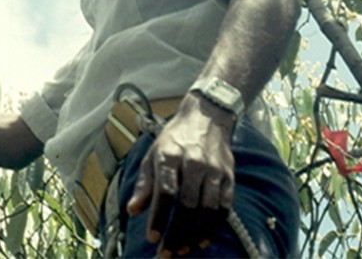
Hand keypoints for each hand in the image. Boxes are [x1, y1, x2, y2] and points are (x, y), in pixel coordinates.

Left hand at [127, 93, 235, 256]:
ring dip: (194, 235)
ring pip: (207, 210)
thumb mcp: (152, 154)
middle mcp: (194, 162)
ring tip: (181, 249)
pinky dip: (213, 228)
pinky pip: (223, 208)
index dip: (159, 218)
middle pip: (188, 206)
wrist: (206, 117)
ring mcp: (214, 170)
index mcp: (170, 155)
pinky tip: (201, 240)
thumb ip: (144, 184)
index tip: (153, 238)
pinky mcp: (229, 177)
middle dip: (176, 233)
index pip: (165, 192)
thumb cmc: (173, 139)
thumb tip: (132, 210)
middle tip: (166, 253)